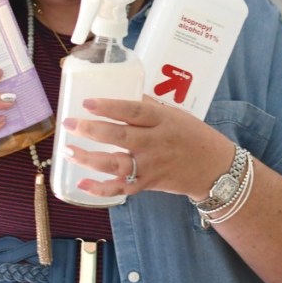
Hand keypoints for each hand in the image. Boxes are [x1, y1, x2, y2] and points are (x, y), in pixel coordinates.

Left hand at [61, 97, 234, 199]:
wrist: (213, 168)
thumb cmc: (193, 136)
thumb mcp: (175, 114)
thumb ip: (148, 106)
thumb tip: (120, 94)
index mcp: (163, 120)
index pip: (133, 111)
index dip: (109, 107)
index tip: (87, 102)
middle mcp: (156, 143)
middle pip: (120, 136)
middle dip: (91, 130)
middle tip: (69, 123)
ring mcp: (151, 166)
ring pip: (116, 164)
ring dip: (89, 158)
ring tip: (68, 150)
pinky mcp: (148, 184)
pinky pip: (121, 188)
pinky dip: (100, 189)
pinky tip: (82, 184)